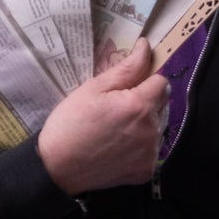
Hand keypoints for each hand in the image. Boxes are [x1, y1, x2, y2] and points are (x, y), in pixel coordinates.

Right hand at [36, 39, 168, 195]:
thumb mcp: (93, 88)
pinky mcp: (146, 171)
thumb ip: (126, 68)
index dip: (145, 81)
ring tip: (117, 131)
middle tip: (117, 110)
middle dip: (145, 102)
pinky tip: (119, 148)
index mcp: (139, 105)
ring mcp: (150, 153)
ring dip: (145, 125)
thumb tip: (146, 47)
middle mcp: (151, 130)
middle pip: (162, 105)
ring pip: (158, 128)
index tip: (128, 88)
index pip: (161, 82)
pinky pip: (152, 151)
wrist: (57, 168)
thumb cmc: (71, 123)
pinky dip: (140, 148)